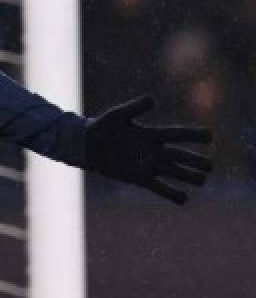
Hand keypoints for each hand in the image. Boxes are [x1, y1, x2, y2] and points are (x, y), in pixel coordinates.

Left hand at [84, 95, 211, 204]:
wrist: (87, 145)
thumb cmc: (103, 126)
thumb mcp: (118, 115)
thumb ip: (134, 107)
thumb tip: (152, 100)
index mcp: (153, 135)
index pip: (179, 134)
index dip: (195, 135)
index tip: (209, 137)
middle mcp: (155, 151)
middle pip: (183, 157)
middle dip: (198, 161)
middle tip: (208, 165)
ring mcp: (149, 166)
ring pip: (178, 173)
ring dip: (191, 177)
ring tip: (201, 179)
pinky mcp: (141, 179)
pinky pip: (161, 189)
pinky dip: (173, 194)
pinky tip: (183, 197)